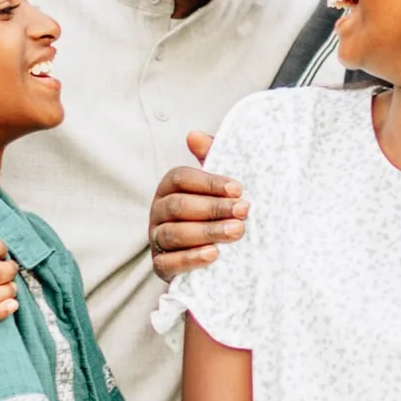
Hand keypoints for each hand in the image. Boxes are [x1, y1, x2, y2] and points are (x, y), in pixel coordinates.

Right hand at [148, 132, 248, 280]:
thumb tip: (193, 135)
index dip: (209, 182)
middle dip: (214, 208)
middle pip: (179, 206)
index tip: (238, 189)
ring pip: (174, 233)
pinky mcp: (160, 266)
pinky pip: (168, 263)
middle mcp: (158, 211)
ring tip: (236, 232)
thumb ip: (210, 158)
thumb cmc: (217, 212)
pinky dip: (191, 259)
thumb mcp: (218, 186)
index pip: (181, 178)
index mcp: (170, 187)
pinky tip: (213, 255)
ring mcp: (156, 239)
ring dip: (207, 232)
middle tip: (244, 211)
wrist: (218, 256)